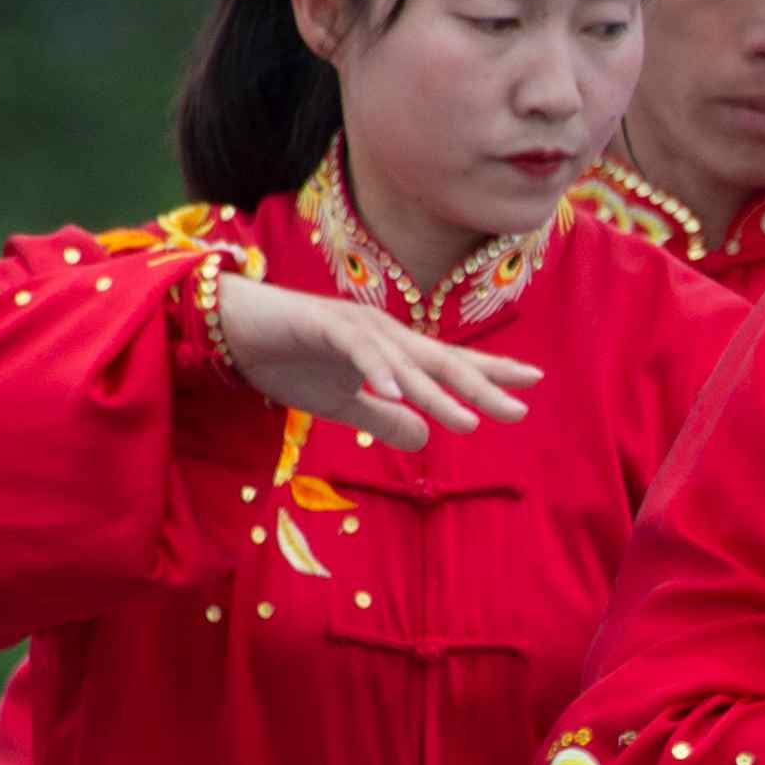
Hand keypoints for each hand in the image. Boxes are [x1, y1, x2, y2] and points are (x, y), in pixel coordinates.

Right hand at [217, 278, 537, 452]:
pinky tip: (396, 394)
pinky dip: (377, 370)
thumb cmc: (287, 362)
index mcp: (392, 354)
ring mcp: (356, 327)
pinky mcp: (323, 324)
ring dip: (436, 392)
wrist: (233, 330)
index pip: (449, 365)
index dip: (489, 374)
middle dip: (481, 386)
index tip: (532, 386)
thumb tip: (424, 440)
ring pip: (405, 361)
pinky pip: (358, 349)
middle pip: (441, 362)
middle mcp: (384, 335)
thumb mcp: (340, 404)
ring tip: (468, 421)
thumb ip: (382, 419)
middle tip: (521, 410)